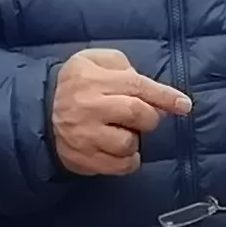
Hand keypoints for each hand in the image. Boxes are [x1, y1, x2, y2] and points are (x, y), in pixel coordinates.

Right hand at [53, 46, 189, 176]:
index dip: (165, 96)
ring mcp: (84, 136)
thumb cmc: (78, 83)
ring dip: (135, 140)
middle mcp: (87, 106)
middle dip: (150, 117)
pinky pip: (119, 166)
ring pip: (128, 143)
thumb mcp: (94, 60)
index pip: (137, 86)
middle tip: (144, 118)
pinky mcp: (83, 159)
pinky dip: (128, 161)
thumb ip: (123, 66)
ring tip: (124, 133)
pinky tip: (121, 152)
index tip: (184, 105)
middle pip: (137, 114)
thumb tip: (150, 90)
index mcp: (91, 78)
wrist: (41, 112)